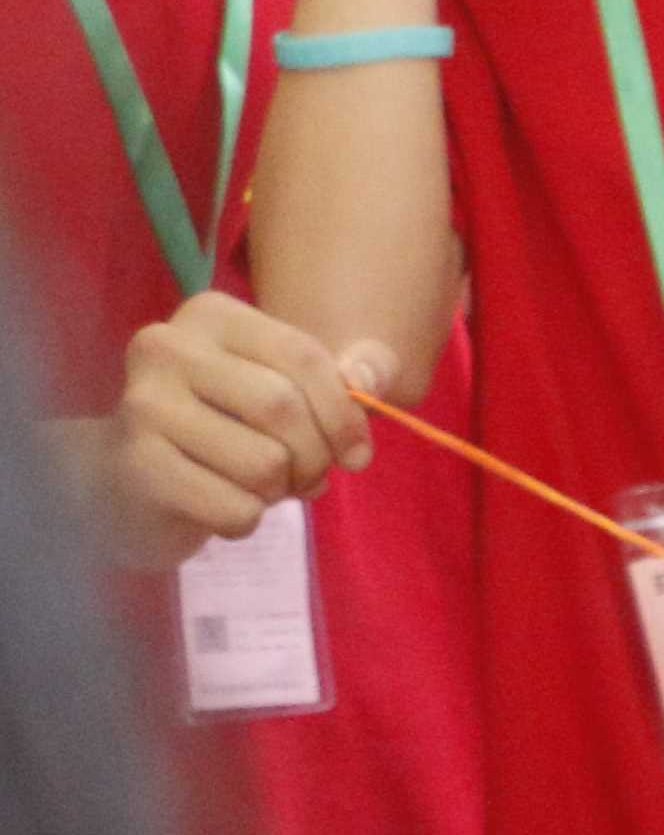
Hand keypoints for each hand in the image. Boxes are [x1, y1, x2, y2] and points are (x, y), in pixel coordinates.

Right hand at [109, 293, 374, 556]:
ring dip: (278, 491)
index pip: (304, 356)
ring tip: (256, 486)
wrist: (123, 480)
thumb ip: (344, 379)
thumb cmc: (221, 428)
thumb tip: (370, 380)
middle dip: (315, 457)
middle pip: (283, 408)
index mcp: (211, 315)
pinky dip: (245, 520)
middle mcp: (167, 347)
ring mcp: (143, 404)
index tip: (357, 455)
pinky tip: (220, 506)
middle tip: (306, 477)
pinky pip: (235, 508)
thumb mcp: (284, 390)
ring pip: (264, 463)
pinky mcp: (135, 465)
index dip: (345, 414)